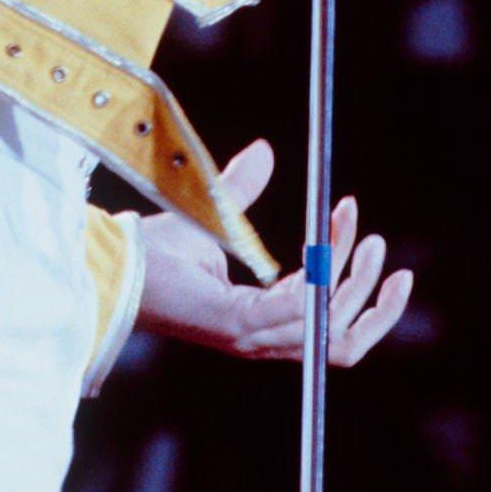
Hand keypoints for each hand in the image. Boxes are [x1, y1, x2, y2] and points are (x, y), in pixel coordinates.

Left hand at [135, 137, 412, 364]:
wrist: (114, 267)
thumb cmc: (154, 255)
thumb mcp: (213, 216)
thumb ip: (241, 190)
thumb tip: (266, 151)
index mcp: (261, 320)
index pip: (329, 325)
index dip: (360, 291)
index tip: (369, 240)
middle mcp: (263, 336)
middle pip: (342, 340)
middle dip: (373, 299)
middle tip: (377, 244)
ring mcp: (251, 334)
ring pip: (328, 323)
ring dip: (353, 279)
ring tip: (363, 235)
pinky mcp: (236, 322)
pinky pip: (296, 308)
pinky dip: (322, 276)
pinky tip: (332, 241)